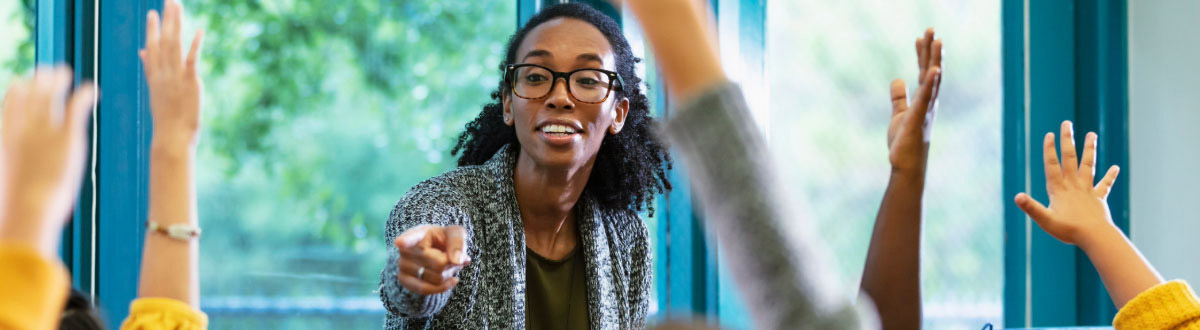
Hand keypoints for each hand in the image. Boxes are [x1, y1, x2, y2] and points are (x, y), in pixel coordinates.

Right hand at [0, 66, 97, 255]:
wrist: (28, 209)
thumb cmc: (17, 206)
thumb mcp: (7, 183)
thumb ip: (10, 171)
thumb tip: (9, 190)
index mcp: (6, 138)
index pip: (10, 105)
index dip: (18, 91)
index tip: (24, 83)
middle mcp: (23, 129)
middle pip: (30, 95)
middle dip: (39, 79)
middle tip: (48, 71)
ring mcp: (45, 131)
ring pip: (50, 96)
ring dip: (58, 80)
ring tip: (66, 72)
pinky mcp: (68, 137)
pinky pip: (75, 107)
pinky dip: (83, 95)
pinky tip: (92, 89)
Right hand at [141, 0, 203, 148]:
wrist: (171, 136)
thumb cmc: (166, 117)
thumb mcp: (156, 91)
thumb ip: (150, 68)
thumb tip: (143, 52)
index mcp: (155, 75)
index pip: (152, 47)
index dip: (152, 29)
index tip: (152, 12)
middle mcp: (163, 73)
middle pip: (163, 41)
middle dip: (166, 20)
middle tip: (169, 1)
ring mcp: (175, 76)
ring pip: (174, 45)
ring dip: (176, 25)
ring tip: (177, 7)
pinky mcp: (189, 82)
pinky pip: (191, 60)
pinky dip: (195, 45)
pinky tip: (200, 31)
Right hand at [393, 225, 470, 294]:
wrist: (434, 252)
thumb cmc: (443, 240)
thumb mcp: (454, 234)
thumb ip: (458, 243)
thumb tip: (457, 261)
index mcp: (418, 233)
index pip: (411, 237)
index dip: (405, 240)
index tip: (399, 242)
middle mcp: (405, 249)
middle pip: (439, 264)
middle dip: (453, 263)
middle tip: (454, 257)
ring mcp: (402, 265)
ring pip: (436, 278)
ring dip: (449, 274)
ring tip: (448, 265)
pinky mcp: (404, 280)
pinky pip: (427, 290)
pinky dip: (443, 287)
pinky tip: (451, 280)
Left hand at [887, 28, 942, 176]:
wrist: (906, 166)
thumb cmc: (905, 142)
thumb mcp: (899, 114)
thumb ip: (899, 97)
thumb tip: (897, 79)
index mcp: (923, 100)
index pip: (924, 72)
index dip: (922, 54)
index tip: (921, 37)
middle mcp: (929, 103)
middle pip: (931, 71)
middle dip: (931, 51)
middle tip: (931, 29)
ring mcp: (925, 110)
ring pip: (932, 81)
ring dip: (935, 61)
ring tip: (937, 41)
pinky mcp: (918, 118)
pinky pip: (925, 98)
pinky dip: (930, 84)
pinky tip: (933, 70)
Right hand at [1015, 121, 1120, 246]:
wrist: (1095, 236)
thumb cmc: (1068, 230)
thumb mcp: (1045, 220)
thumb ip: (1031, 207)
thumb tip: (1017, 197)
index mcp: (1058, 189)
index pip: (1052, 165)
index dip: (1049, 150)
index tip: (1050, 134)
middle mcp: (1073, 185)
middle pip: (1070, 158)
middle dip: (1067, 140)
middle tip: (1067, 124)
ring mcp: (1087, 190)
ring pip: (1088, 165)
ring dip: (1089, 149)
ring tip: (1092, 134)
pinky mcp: (1098, 198)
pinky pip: (1104, 185)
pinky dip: (1110, 176)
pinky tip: (1115, 167)